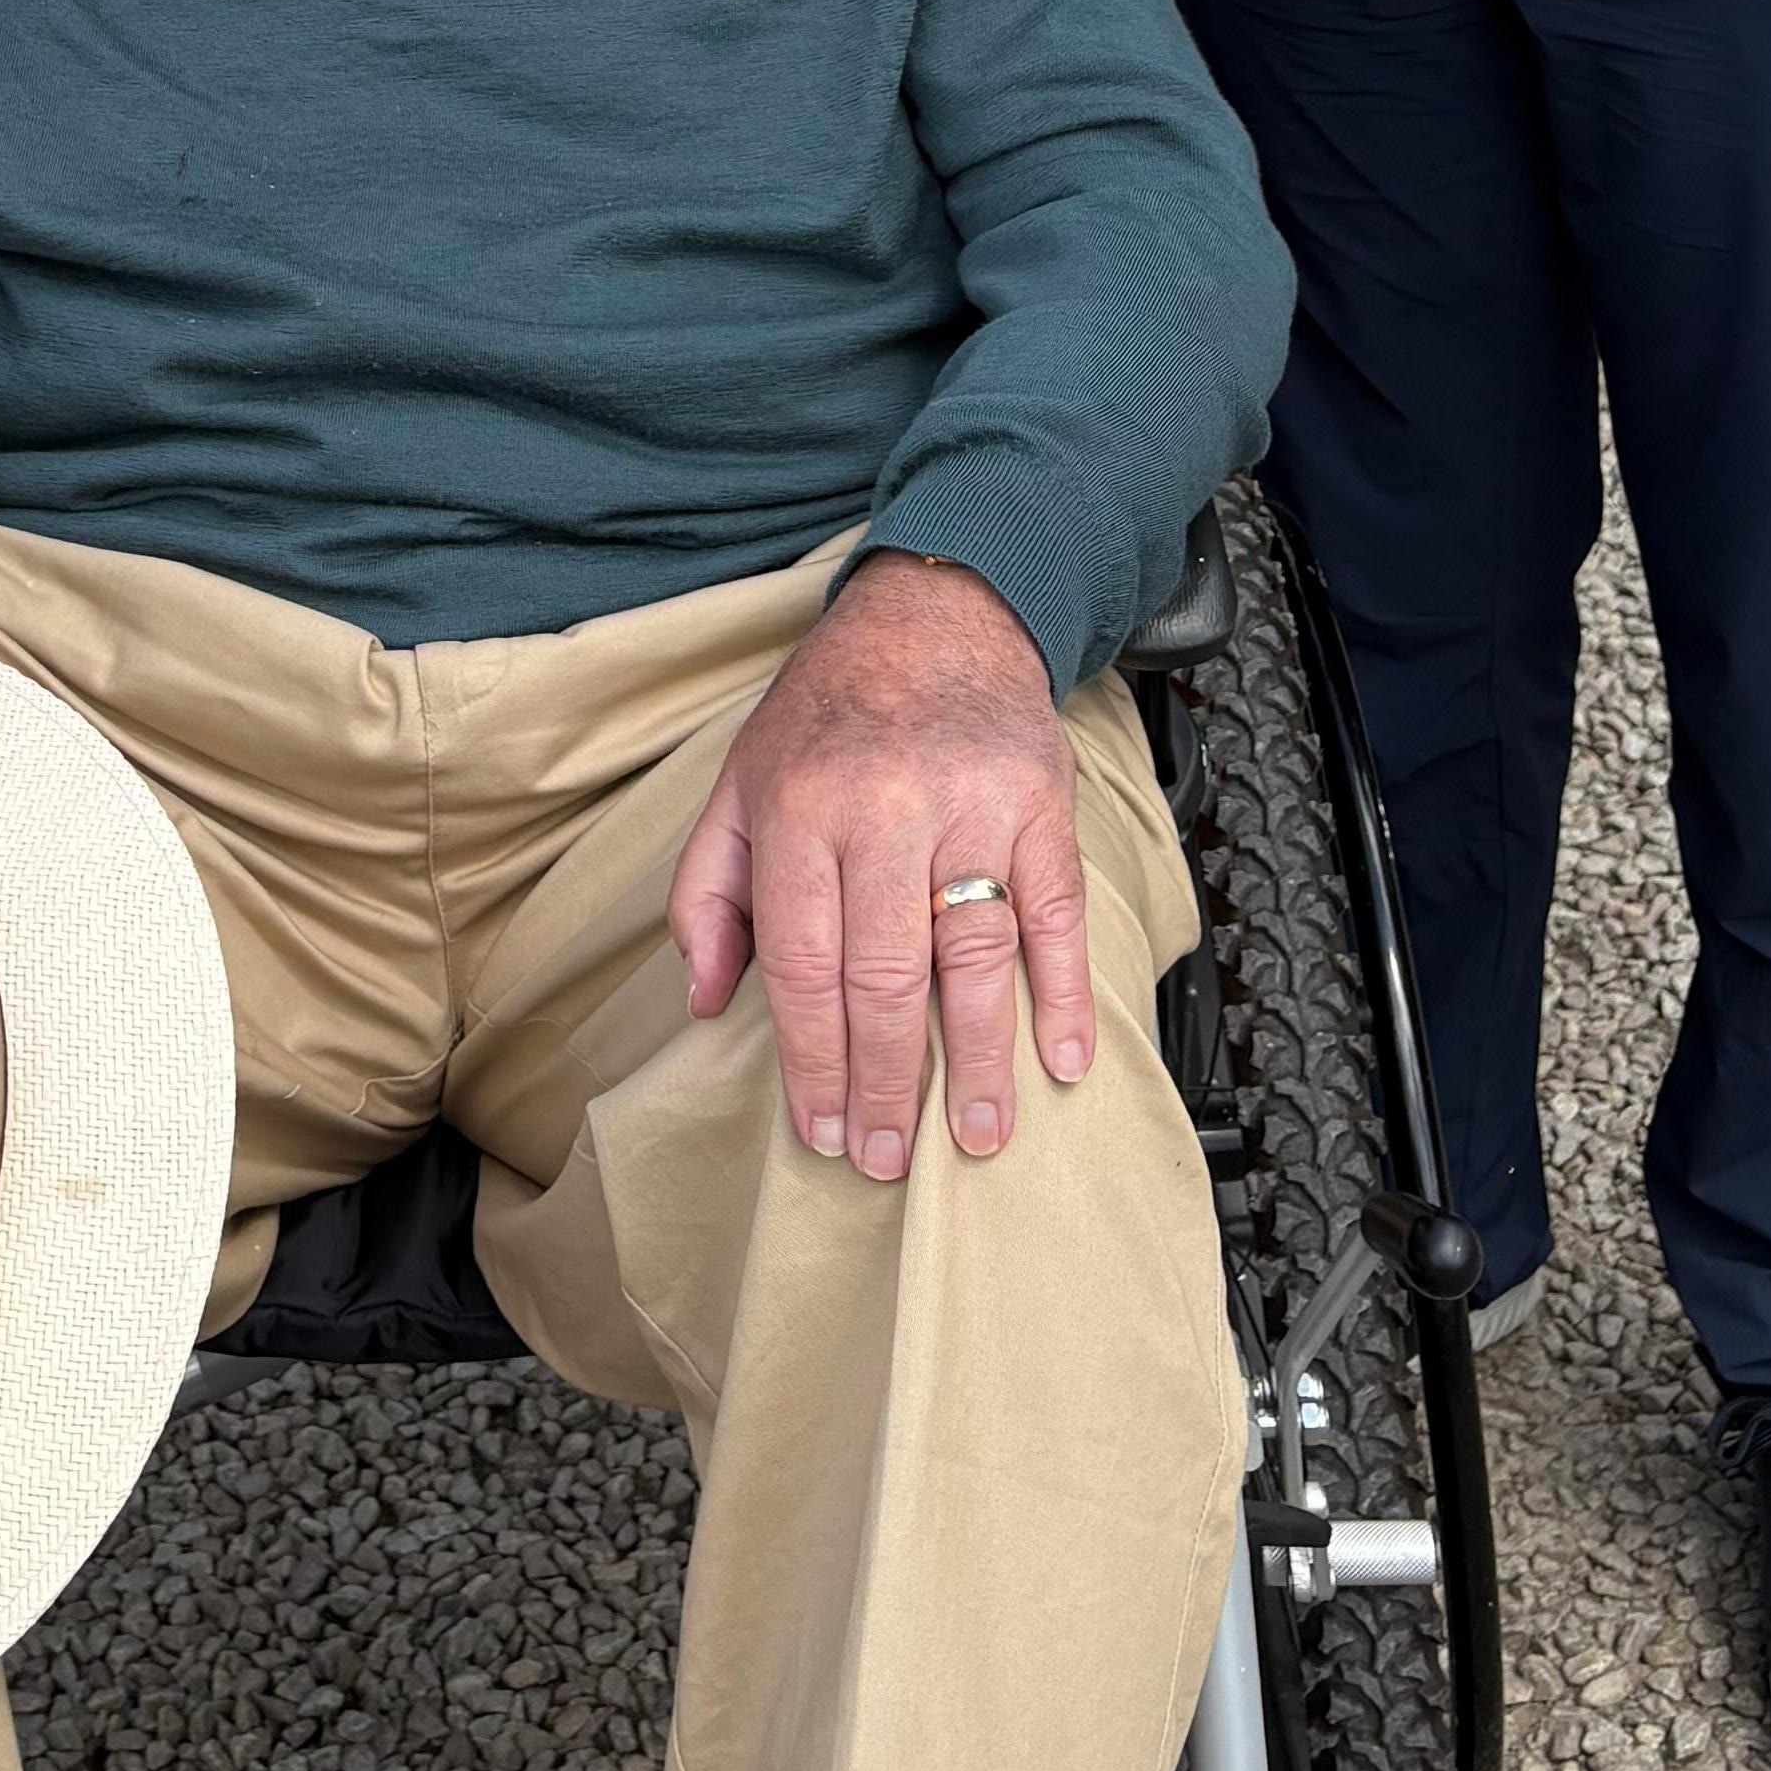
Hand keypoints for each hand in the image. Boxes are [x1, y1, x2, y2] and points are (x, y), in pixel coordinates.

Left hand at [667, 551, 1090, 1173]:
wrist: (937, 612)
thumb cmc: (828, 710)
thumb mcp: (738, 781)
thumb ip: (707, 892)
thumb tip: (706, 999)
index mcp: (800, 808)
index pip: (804, 965)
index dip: (812, 1062)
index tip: (822, 1131)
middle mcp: (886, 809)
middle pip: (887, 976)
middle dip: (885, 1083)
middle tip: (888, 1158)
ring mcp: (973, 805)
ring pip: (975, 956)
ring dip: (979, 1061)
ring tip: (977, 1137)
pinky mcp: (1041, 802)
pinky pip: (1057, 911)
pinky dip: (1064, 993)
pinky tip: (1061, 1060)